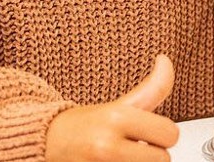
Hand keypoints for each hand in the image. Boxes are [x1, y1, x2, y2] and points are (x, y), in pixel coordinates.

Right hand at [45, 55, 179, 161]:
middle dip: (150, 155)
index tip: (150, 134)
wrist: (43, 143)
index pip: (170, 134)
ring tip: (119, 158)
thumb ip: (150, 89)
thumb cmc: (83, 125)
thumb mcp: (118, 105)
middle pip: (162, 159)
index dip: (162, 135)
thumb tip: (166, 60)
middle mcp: (107, 145)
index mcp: (116, 118)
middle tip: (132, 148)